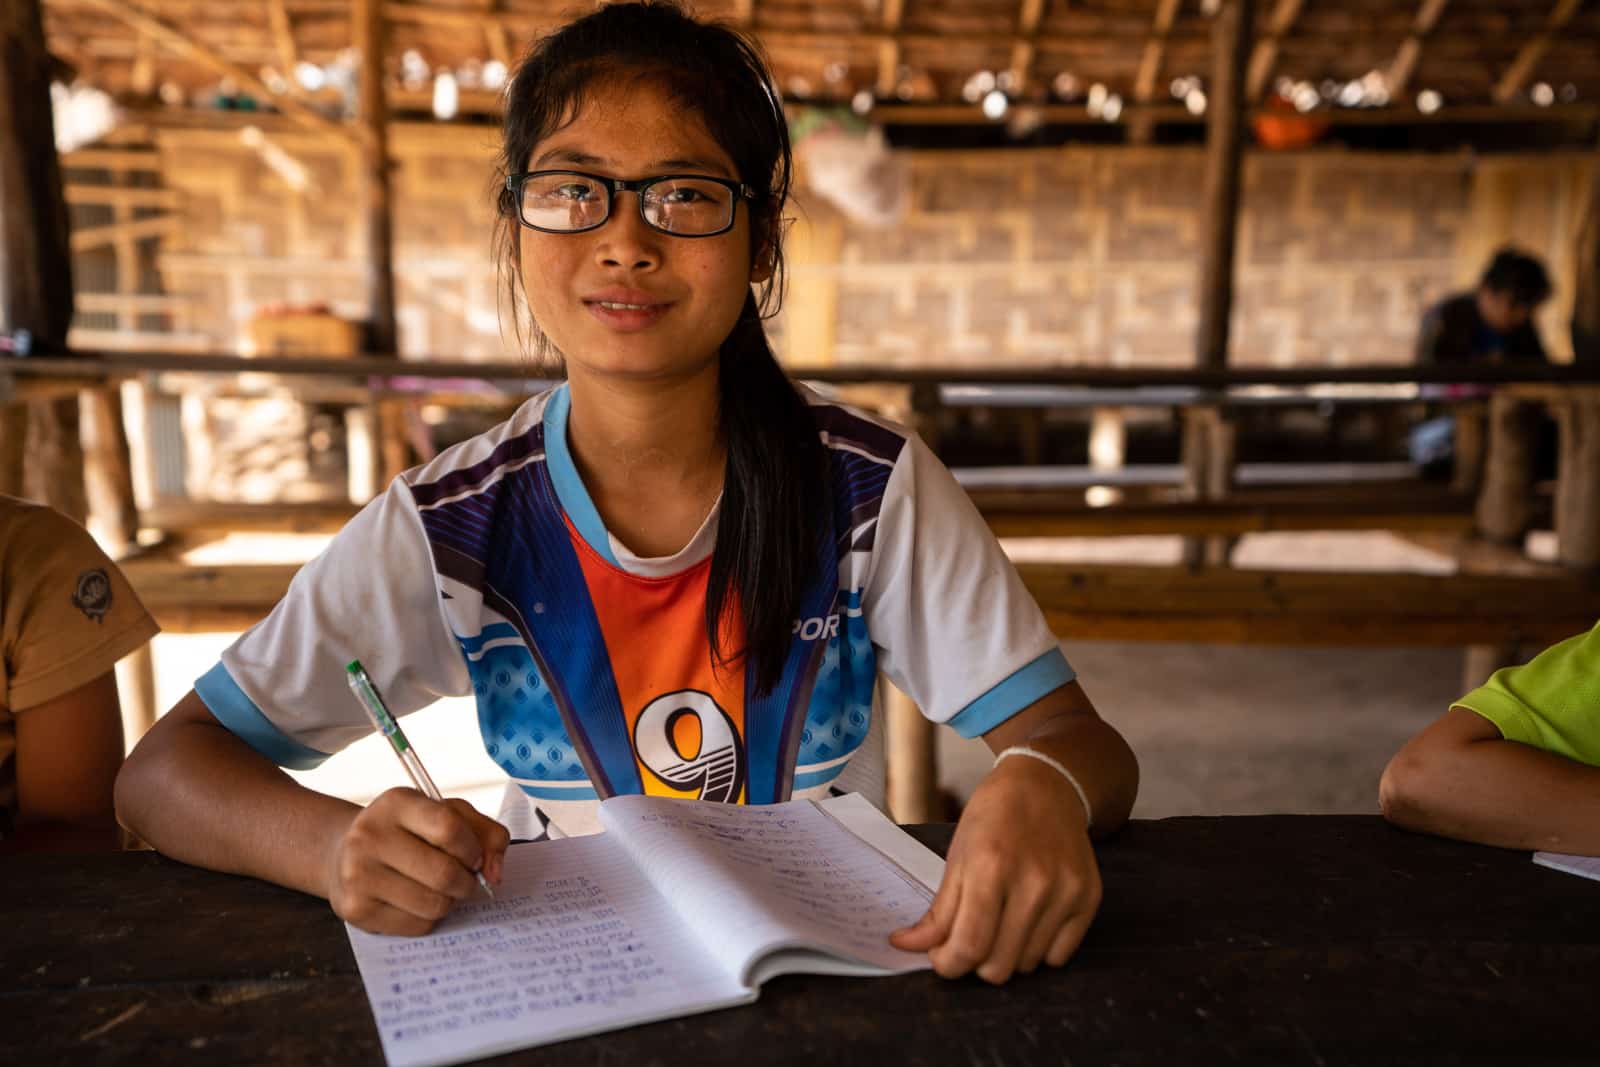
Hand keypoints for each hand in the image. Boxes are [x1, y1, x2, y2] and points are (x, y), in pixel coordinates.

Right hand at [325, 787, 509, 935]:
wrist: (344, 852)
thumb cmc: (408, 832)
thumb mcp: (448, 814)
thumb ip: (486, 834)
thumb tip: (495, 873)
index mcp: (397, 803)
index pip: (448, 828)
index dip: (473, 849)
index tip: (474, 857)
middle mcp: (370, 835)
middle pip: (444, 874)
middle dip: (466, 882)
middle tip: (464, 879)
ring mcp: (358, 874)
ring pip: (434, 905)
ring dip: (450, 902)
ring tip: (440, 889)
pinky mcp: (354, 909)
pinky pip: (417, 926)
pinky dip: (429, 918)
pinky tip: (416, 901)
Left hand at [889, 755, 1100, 982]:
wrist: (1044, 785)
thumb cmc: (994, 816)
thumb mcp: (957, 855)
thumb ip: (939, 911)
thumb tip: (909, 946)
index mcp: (991, 866)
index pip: (969, 946)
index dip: (948, 964)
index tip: (942, 959)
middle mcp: (1034, 882)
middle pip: (999, 966)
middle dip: (974, 962)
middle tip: (969, 938)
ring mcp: (1066, 891)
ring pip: (1027, 965)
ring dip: (1007, 954)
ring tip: (1000, 921)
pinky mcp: (1089, 898)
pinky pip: (1059, 957)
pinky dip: (1038, 949)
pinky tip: (1028, 920)